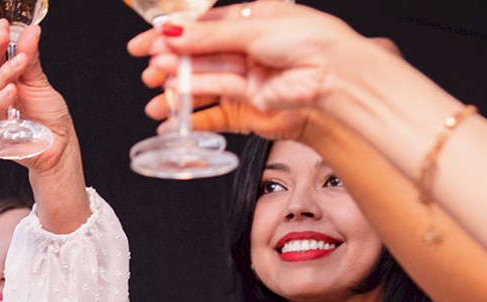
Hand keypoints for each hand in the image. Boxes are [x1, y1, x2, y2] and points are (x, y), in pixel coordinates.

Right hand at [0, 20, 76, 173]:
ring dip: (4, 74)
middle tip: (4, 35)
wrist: (57, 145)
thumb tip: (31, 32)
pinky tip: (11, 90)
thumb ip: (30, 58)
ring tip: (19, 62)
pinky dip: (1, 101)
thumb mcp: (39, 82)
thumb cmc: (47, 117)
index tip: (3, 26)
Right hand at [126, 2, 380, 140]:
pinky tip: (175, 97)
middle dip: (173, 56)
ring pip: (206, 74)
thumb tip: (176, 32)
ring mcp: (250, 72)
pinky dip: (194, 97)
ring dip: (179, 77)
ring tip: (157, 79)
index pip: (204, 25)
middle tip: (150, 60)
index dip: (175, 32)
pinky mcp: (252, 98)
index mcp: (252, 18)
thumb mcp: (253, 27)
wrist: (336, 74)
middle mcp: (249, 45)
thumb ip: (210, 35)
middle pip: (202, 51)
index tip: (150, 38)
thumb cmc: (310, 40)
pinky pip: (217, 96)